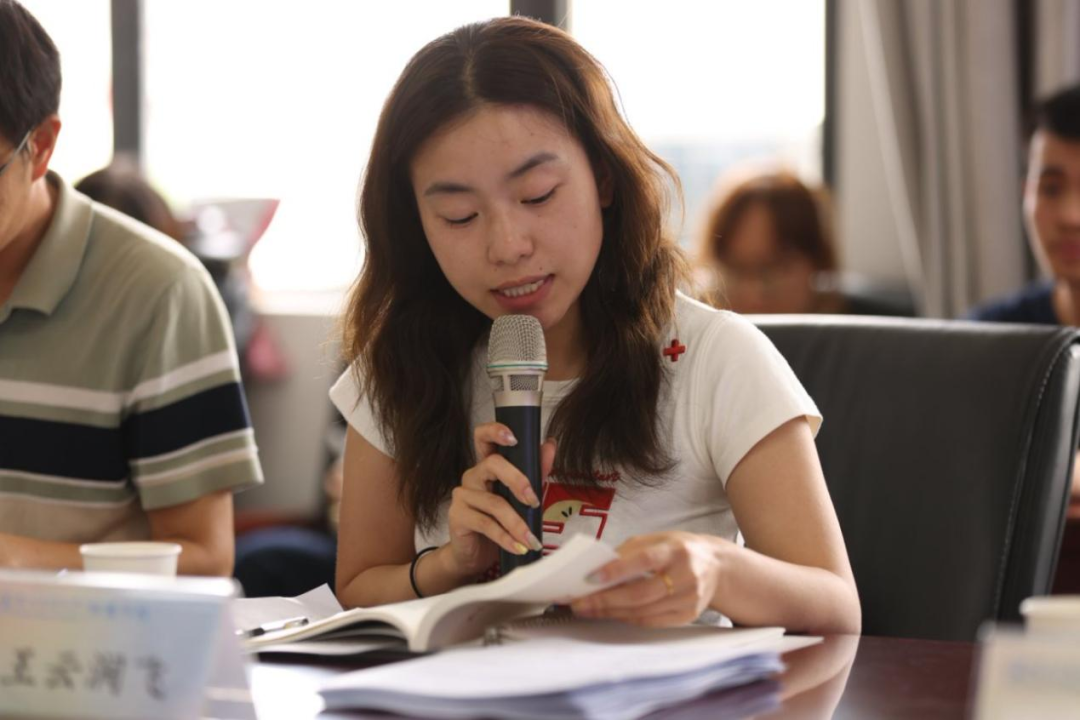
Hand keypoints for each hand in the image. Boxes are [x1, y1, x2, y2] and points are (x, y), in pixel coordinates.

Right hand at [444, 423, 554, 577]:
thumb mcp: (522, 498)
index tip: (514, 438)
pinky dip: (506, 538)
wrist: (476, 554)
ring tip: (531, 539)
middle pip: (493, 464)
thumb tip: (550, 446)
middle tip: (534, 501)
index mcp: (488, 466)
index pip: (483, 437)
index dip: (495, 431)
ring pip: (494, 502)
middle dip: (518, 480)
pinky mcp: (457, 515)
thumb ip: (535, 473)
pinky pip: (486, 524)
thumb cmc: (499, 523)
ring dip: (517, 523)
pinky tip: (518, 547)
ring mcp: (462, 494)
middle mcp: (473, 475)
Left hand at [571, 532, 729, 626]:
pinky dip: (628, 618)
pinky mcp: (688, 615)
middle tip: (579, 602)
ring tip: (588, 609)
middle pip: (640, 594)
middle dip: (605, 600)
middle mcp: (686, 575)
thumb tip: (598, 568)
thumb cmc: (680, 550)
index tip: (591, 577)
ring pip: (643, 611)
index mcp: (676, 550)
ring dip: (611, 613)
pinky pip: (652, 622)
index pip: (644, 560)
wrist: (717, 567)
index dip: (617, 570)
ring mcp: (689, 599)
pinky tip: (612, 614)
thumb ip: (630, 552)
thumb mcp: (658, 539)